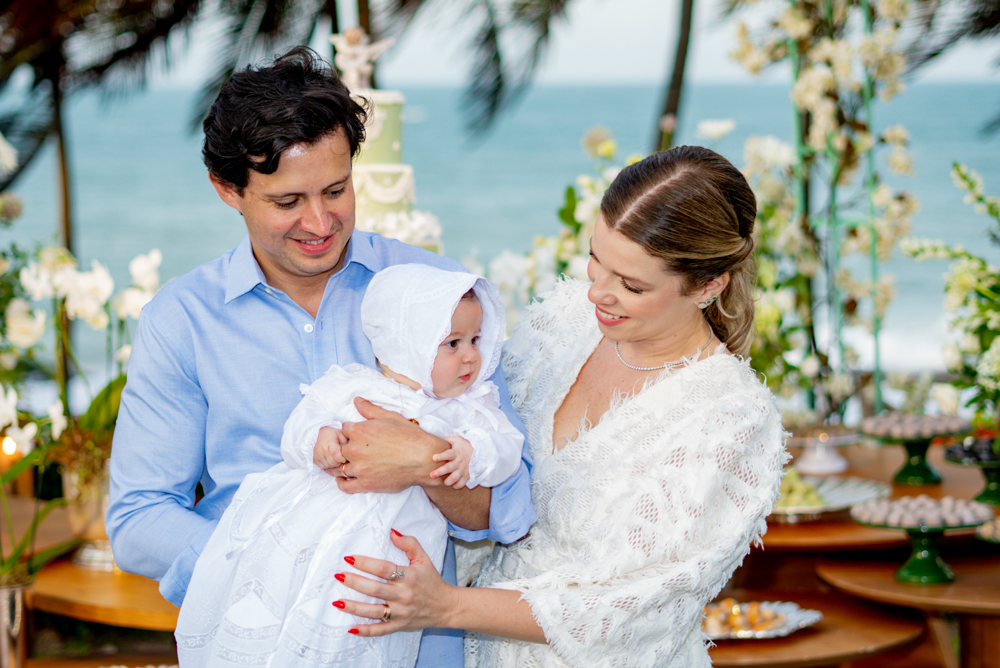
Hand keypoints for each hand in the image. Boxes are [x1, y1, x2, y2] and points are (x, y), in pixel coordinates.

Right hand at [314, 427, 347, 471]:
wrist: (322, 433)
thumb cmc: (334, 435)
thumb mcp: (342, 435)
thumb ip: (346, 443)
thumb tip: (351, 452)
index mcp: (329, 442)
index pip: (335, 453)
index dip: (341, 458)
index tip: (344, 459)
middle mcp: (322, 449)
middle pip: (332, 462)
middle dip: (339, 462)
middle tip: (342, 459)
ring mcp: (317, 455)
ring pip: (328, 466)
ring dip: (334, 465)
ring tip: (337, 459)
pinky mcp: (315, 459)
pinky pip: (323, 467)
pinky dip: (328, 466)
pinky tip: (331, 460)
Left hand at [333, 530, 457, 635]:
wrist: (447, 606)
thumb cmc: (433, 581)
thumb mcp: (424, 559)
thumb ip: (409, 544)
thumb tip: (391, 532)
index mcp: (409, 577)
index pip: (383, 569)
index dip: (365, 563)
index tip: (349, 558)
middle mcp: (404, 595)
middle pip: (375, 589)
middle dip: (355, 582)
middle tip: (338, 576)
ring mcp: (401, 612)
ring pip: (374, 611)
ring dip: (354, 607)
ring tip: (337, 602)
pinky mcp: (399, 625)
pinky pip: (380, 630)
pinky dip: (366, 631)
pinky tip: (351, 628)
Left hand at [339, 398, 449, 493]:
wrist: (424, 459)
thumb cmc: (410, 437)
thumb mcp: (391, 417)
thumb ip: (370, 409)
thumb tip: (356, 400)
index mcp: (359, 431)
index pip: (344, 430)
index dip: (351, 432)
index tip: (358, 436)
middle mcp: (355, 449)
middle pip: (339, 448)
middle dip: (346, 448)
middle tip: (357, 450)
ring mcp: (359, 468)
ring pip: (340, 467)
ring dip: (344, 465)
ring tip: (350, 464)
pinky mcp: (365, 484)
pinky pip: (345, 486)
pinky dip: (341, 483)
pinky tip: (343, 479)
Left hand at [431, 436, 472, 487]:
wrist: (478, 451)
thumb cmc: (462, 446)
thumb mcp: (456, 440)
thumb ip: (446, 441)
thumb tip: (434, 441)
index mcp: (455, 452)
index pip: (448, 454)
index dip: (441, 456)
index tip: (434, 458)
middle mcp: (459, 461)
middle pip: (449, 468)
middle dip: (440, 472)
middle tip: (431, 475)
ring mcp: (463, 469)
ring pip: (455, 477)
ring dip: (448, 481)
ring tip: (443, 483)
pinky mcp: (466, 476)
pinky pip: (461, 483)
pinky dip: (456, 485)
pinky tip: (452, 484)